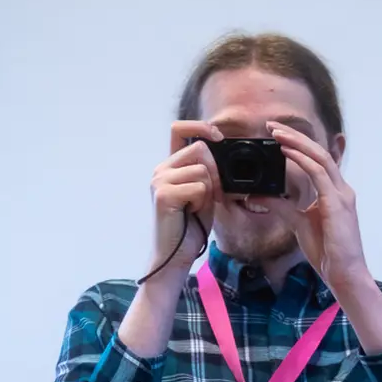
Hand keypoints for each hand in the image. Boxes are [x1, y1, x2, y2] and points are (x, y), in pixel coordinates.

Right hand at [147, 120, 222, 275]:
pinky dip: (202, 202)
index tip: (219, 137)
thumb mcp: (204, 192)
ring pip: (202, 170)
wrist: (176, 255)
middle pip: (200, 149)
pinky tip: (191, 213)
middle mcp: (161, 170)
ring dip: (209, 191)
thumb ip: (208, 171)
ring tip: (197, 207)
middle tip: (213, 195)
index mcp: (170, 166)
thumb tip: (221, 151)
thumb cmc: (191, 225)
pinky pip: (198, 187)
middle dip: (215, 171)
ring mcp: (160, 181)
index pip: (179, 128)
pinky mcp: (164, 195)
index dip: (201, 126)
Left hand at [267, 119, 381, 352]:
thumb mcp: (297, 223)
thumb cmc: (327, 252)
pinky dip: (301, 160)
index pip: (316, 161)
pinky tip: (285, 152)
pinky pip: (318, 173)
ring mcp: (341, 194)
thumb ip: (280, 206)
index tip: (276, 137)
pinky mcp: (337, 202)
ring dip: (296, 142)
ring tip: (276, 133)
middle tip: (272, 126)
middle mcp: (340, 189)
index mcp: (334, 193)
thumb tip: (257, 195)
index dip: (297, 145)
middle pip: (318, 152)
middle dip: (294, 137)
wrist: (344, 273)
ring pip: (318, 157)